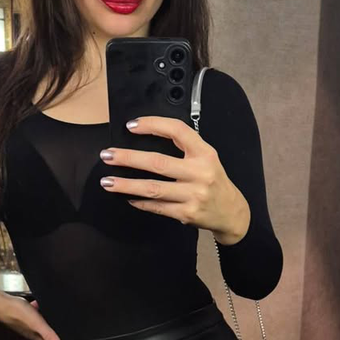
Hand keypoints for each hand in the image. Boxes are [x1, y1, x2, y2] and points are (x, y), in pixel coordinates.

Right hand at [0, 289, 61, 339]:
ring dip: (46, 322)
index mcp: (35, 335)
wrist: (1, 302)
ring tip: (54, 316)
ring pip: (38, 324)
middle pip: (42, 335)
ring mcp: (26, 322)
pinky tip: (40, 304)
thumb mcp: (37, 324)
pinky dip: (38, 310)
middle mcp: (30, 330)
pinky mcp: (22, 313)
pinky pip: (33, 313)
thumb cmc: (18, 313)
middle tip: (61, 333)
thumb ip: (48, 336)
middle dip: (51, 335)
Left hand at [98, 117, 250, 243]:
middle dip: (128, 158)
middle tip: (107, 155)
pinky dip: (140, 202)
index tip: (131, 126)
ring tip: (107, 182)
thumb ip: (184, 147)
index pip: (177, 131)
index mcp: (205, 153)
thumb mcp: (206, 158)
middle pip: (158, 162)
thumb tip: (145, 138)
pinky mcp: (187, 214)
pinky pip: (157, 207)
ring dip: (126, 185)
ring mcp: (193, 195)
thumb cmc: (214, 181)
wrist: (232, 212)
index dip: (153, 125)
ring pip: (153, 188)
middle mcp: (200, 173)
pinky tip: (128, 197)